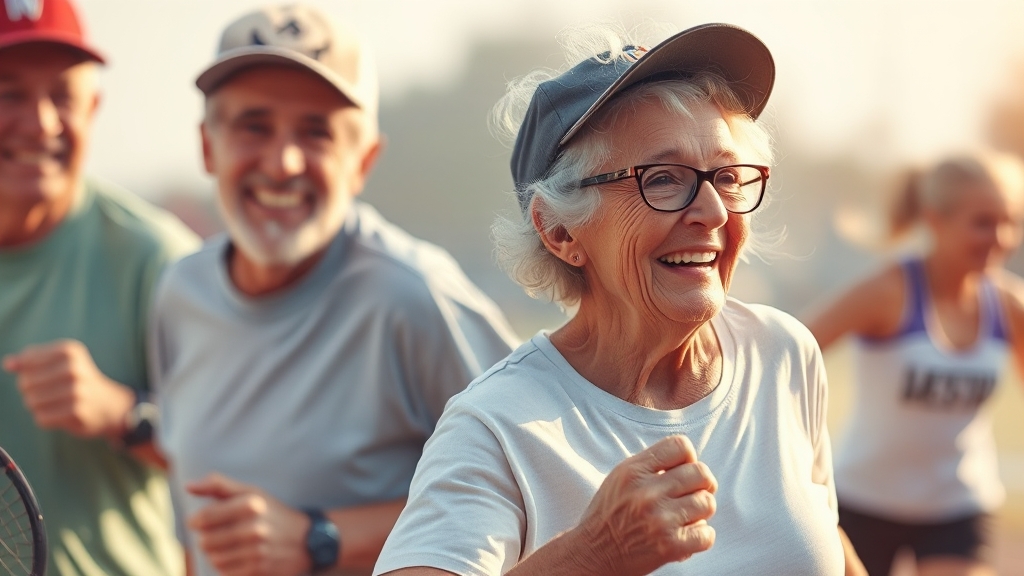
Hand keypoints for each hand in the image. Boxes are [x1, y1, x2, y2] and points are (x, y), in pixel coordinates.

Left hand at [3, 339, 134, 437]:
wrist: (110, 405)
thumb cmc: (78, 381)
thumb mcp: (59, 363)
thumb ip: (30, 361)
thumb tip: (8, 364)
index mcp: (69, 350)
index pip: (26, 361)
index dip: (28, 372)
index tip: (44, 376)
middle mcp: (74, 368)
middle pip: (26, 383)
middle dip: (31, 391)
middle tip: (50, 393)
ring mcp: (76, 390)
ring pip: (32, 401)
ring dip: (38, 407)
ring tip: (55, 404)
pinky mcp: (76, 411)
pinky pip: (42, 418)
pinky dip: (46, 419)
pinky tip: (60, 415)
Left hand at [187, 473, 312, 575]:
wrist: (307, 540)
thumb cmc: (272, 513)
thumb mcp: (251, 493)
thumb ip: (219, 486)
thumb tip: (188, 486)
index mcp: (251, 504)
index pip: (205, 517)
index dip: (196, 520)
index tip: (198, 521)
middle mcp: (255, 528)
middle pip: (205, 541)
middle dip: (206, 538)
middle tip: (217, 534)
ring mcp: (258, 551)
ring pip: (214, 558)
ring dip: (215, 553)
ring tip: (228, 545)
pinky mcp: (259, 570)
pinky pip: (226, 571)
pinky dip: (227, 565)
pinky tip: (238, 556)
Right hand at [569, 435, 717, 575]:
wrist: (593, 554)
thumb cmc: (608, 516)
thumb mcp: (620, 478)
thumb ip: (650, 465)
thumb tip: (688, 460)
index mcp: (634, 471)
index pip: (680, 446)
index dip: (689, 458)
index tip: (684, 471)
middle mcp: (647, 492)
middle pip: (701, 473)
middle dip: (702, 484)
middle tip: (693, 494)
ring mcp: (660, 519)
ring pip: (707, 503)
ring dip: (701, 512)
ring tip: (686, 517)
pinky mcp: (670, 546)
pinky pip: (707, 534)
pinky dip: (702, 536)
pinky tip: (687, 535)